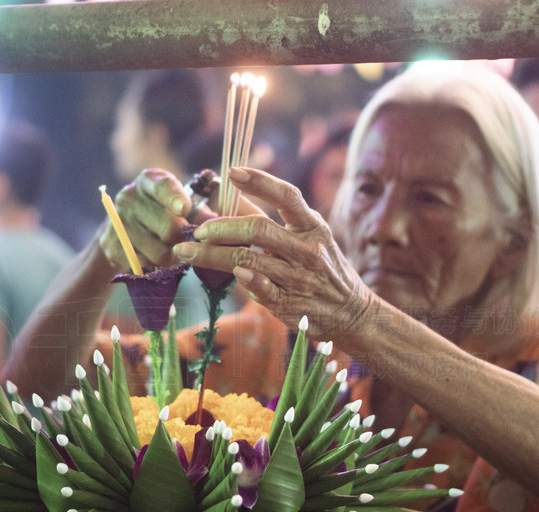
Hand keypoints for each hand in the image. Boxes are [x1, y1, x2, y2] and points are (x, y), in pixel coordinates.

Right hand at [99, 169, 212, 269]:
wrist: (124, 229)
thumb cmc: (161, 213)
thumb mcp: (180, 206)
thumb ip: (200, 213)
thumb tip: (219, 223)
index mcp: (149, 181)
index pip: (163, 186)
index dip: (175, 198)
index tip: (185, 208)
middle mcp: (129, 197)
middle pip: (168, 228)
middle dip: (183, 240)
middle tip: (185, 242)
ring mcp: (118, 222)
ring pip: (159, 252)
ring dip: (171, 257)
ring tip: (170, 252)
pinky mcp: (111, 245)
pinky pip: (144, 265)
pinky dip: (153, 266)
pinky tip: (151, 258)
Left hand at [172, 167, 372, 336]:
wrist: (351, 312)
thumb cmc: (321, 267)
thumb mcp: (305, 237)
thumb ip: (269, 218)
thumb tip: (229, 193)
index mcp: (312, 226)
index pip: (287, 196)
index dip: (260, 181)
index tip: (232, 172)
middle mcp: (307, 249)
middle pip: (258, 229)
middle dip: (221, 227)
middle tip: (197, 229)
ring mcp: (299, 278)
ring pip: (249, 260)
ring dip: (212, 255)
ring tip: (186, 252)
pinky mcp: (290, 303)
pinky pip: (262, 289)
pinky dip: (245, 280)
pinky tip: (229, 273)